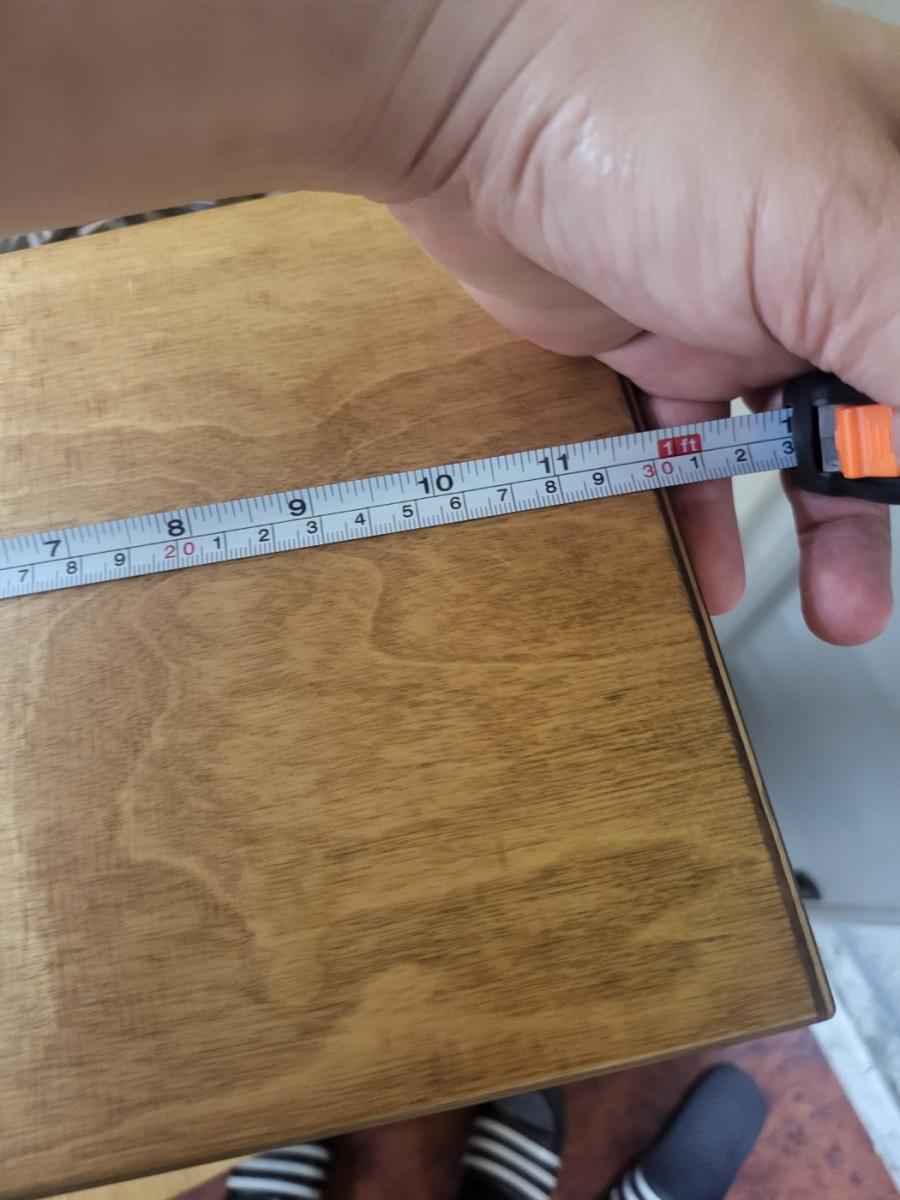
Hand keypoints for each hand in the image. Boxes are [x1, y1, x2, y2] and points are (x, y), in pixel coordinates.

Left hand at [390, 0, 899, 642]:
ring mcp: (747, 298)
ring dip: (821, 527)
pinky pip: (694, 444)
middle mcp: (838, 250)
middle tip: (880, 581)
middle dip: (892, 497)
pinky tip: (712, 568)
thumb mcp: (840, 231)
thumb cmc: (665, 112)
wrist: (474, 95)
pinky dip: (704, 508)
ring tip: (840, 608)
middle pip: (887, 402)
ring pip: (801, 435)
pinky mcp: (660, 337)